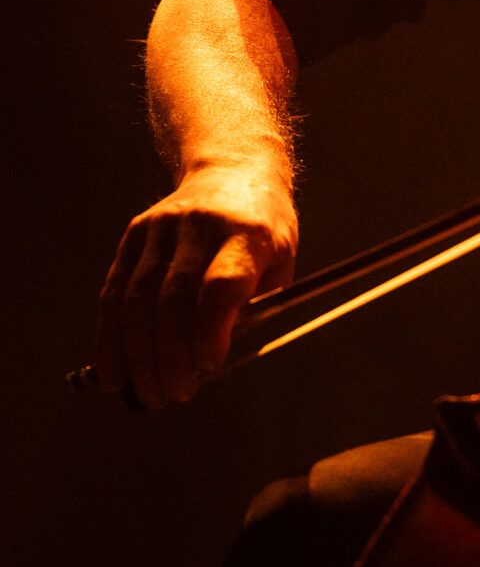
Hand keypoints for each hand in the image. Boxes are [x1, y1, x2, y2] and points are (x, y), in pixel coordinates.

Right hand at [96, 164, 297, 408]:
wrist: (234, 171)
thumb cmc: (264, 231)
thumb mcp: (279, 265)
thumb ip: (253, 310)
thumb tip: (211, 366)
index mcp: (248, 234)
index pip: (222, 285)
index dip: (211, 330)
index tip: (208, 366)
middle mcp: (201, 226)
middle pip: (172, 298)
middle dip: (170, 356)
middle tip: (175, 395)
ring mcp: (161, 228)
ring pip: (137, 299)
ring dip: (138, 355)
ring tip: (149, 393)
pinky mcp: (134, 234)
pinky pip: (115, 291)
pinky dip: (112, 336)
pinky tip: (116, 371)